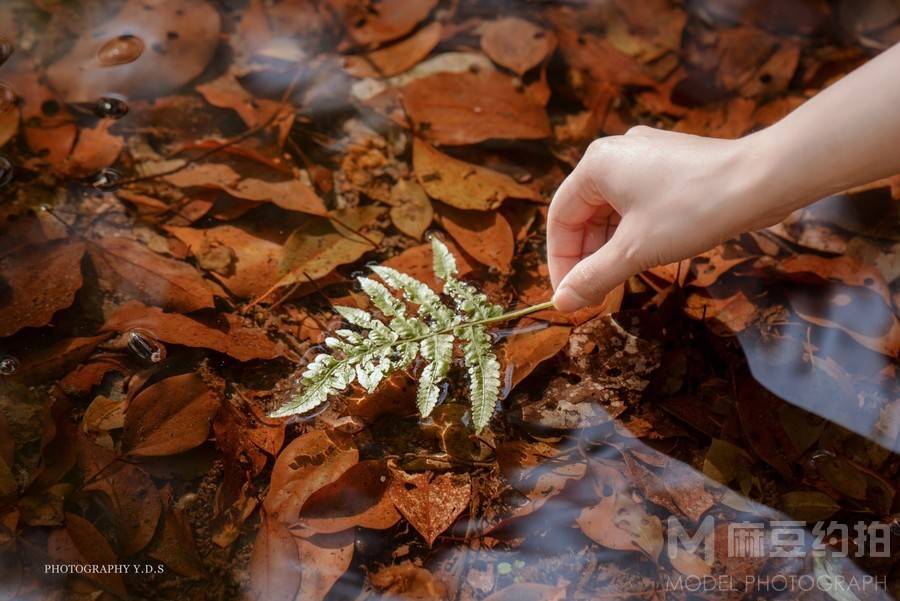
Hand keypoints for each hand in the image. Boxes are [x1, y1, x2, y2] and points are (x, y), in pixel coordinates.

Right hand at [547, 126, 777, 311]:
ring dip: (610, 249)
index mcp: (595, 165)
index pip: (560, 218)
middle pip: (584, 214)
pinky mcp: (671, 167)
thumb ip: (594, 277)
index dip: (559, 261)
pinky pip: (637, 204)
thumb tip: (562, 302)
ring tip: (617, 282)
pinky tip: (643, 259)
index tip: (568, 296)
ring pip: (612, 211)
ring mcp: (646, 157)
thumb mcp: (635, 250)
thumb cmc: (693, 208)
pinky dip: (633, 233)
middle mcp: (615, 154)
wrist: (763, 179)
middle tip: (593, 294)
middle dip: (586, 257)